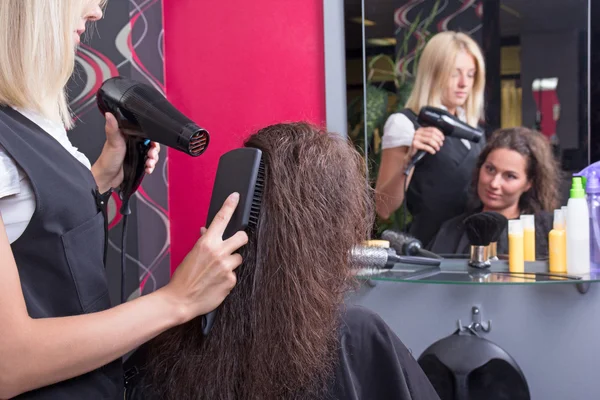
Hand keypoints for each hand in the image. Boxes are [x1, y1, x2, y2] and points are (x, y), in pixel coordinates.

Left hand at [91, 113, 160, 192]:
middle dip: (154, 150)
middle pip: (150, 144)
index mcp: (128, 136)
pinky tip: (148, 169)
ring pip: (151, 154)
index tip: (153, 143)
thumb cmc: (107, 160)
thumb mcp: (113, 142)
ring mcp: (135, 153)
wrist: (106, 178)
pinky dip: (151, 166)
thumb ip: (112, 128)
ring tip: (149, 164)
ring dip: (153, 159)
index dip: (152, 138)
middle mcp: (132, 143)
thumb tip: (109, 114)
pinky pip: (149, 163)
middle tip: (152, 155)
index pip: (145, 133)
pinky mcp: (137, 162)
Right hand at [160, 192, 247, 321]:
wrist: (180, 300)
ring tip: (217, 271)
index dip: (230, 205)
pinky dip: (227, 278)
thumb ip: (204, 242)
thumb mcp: (191, 254)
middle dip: (240, 239)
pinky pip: (234, 275)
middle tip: (235, 244)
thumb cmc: (183, 278)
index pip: (221, 218)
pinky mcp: (231, 280)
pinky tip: (216, 282)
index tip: (236, 196)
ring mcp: (227, 266)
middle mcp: (219, 252)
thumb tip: (208, 231)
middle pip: (242, 237)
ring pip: (238, 258)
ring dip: (231, 263)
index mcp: (207, 243)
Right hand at [409, 127, 444, 156]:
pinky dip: (431, 150)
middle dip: (438, 140)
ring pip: (430, 140)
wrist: (410, 153)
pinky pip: (426, 147)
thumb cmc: (418, 146)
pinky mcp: (415, 144)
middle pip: (432, 134)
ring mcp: (416, 138)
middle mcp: (418, 132)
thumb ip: (429, 136)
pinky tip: (433, 152)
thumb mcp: (424, 139)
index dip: (439, 133)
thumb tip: (440, 137)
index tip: (443, 138)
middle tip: (441, 144)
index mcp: (421, 130)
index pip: (432, 129)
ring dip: (436, 145)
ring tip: (438, 148)